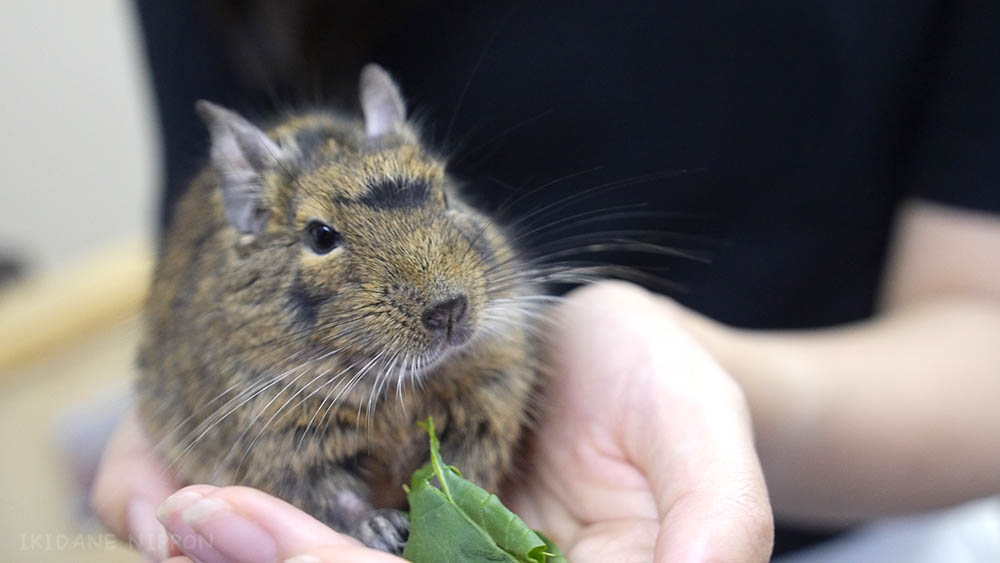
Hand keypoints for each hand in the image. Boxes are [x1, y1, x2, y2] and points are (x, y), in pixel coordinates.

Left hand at [93, 281, 771, 561]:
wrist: (631, 362)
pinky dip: (251, 525)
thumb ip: (718, 526)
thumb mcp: (708, 448)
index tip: (230, 521)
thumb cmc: (674, 399)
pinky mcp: (395, 527)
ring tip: (152, 501)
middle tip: (169, 513)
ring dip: (235, 556)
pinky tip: (184, 492)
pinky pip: (315, 536)